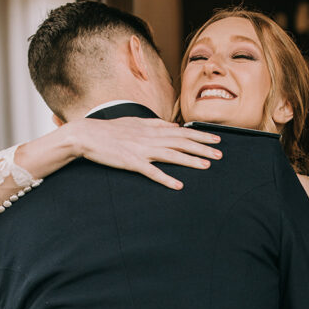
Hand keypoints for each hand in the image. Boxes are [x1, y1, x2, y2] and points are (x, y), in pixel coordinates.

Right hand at [69, 117, 222, 189]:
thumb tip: (174, 126)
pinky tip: (178, 185)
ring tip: (207, 166)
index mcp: (151, 129)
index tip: (216, 138)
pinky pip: (151, 172)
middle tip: (220, 153)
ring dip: (190, 160)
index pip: (182, 131)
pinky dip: (165, 178)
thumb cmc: (111, 130)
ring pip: (171, 155)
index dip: (200, 135)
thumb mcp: (136, 123)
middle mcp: (150, 138)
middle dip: (202, 147)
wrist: (87, 135)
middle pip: (181, 142)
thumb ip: (156, 124)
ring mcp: (141, 150)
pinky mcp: (132, 162)